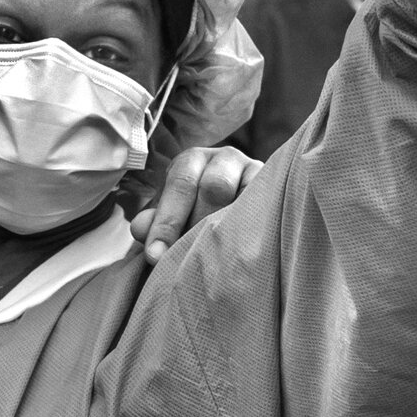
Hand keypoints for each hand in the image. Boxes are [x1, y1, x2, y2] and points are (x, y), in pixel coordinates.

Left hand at [131, 145, 263, 263]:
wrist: (234, 206)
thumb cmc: (196, 212)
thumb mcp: (174, 214)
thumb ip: (157, 222)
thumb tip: (140, 229)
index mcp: (192, 161)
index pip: (180, 185)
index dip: (167, 222)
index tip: (156, 256)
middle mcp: (224, 158)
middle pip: (214, 186)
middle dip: (199, 224)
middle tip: (191, 257)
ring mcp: (255, 170)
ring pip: (244, 194)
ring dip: (230, 226)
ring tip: (220, 256)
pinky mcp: (277, 186)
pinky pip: (268, 203)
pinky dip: (256, 224)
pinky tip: (246, 247)